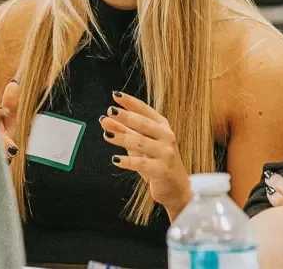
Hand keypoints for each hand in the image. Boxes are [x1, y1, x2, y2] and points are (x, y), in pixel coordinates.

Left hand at [101, 91, 190, 219]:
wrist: (176, 188)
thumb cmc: (157, 162)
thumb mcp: (140, 144)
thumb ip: (124, 131)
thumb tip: (105, 120)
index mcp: (162, 126)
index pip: (145, 110)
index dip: (130, 102)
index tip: (116, 95)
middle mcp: (166, 137)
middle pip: (144, 124)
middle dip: (126, 116)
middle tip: (111, 111)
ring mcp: (166, 153)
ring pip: (141, 142)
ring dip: (122, 137)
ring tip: (107, 134)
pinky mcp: (162, 170)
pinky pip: (142, 164)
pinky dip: (128, 161)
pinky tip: (115, 159)